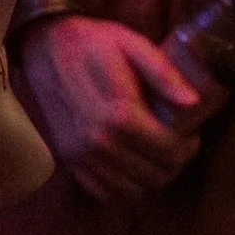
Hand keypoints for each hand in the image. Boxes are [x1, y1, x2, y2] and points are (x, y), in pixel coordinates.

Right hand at [15, 14, 205, 199]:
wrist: (41, 46)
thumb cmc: (91, 42)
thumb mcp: (131, 44)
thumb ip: (164, 73)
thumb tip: (194, 104)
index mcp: (120, 114)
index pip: (171, 151)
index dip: (189, 144)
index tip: (191, 131)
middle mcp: (99, 142)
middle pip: (157, 175)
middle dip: (175, 161)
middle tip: (177, 141)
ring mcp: (81, 155)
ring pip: (134, 190)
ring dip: (152, 175)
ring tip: (154, 151)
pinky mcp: (68, 161)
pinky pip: (106, 192)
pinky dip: (123, 185)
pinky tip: (129, 161)